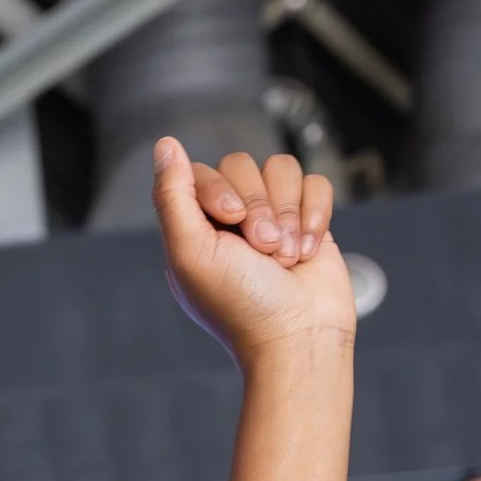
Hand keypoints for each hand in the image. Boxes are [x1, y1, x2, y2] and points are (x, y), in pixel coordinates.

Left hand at [154, 138, 353, 371]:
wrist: (299, 336)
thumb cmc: (241, 305)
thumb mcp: (190, 251)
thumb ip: (172, 195)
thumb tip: (165, 144)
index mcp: (196, 229)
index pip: (203, 173)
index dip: (220, 190)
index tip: (229, 224)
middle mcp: (232, 221)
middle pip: (242, 165)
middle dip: (257, 207)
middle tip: (262, 249)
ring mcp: (273, 218)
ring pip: (281, 169)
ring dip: (287, 214)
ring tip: (285, 257)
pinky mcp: (309, 221)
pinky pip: (315, 183)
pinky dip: (314, 215)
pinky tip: (308, 251)